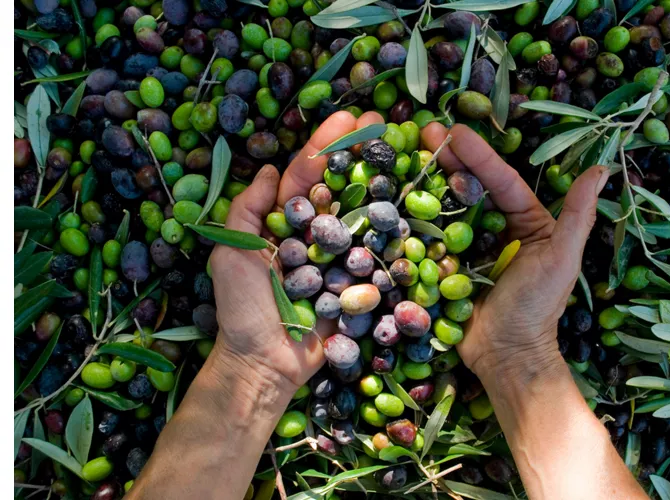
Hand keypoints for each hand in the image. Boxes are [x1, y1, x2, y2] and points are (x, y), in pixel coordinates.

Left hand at [209, 111, 386, 391]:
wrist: (266, 365)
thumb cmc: (243, 310)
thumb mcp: (230, 254)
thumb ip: (246, 210)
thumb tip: (269, 170)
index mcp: (282, 224)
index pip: (305, 175)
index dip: (326, 145)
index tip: (350, 117)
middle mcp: (312, 234)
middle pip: (339, 186)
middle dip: (360, 153)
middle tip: (385, 122)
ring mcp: (337, 257)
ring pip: (361, 215)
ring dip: (381, 182)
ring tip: (404, 152)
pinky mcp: (357, 283)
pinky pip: (376, 254)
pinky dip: (392, 230)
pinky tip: (411, 204)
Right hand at [420, 123, 609, 391]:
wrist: (505, 354)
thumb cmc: (538, 307)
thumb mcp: (561, 258)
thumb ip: (577, 215)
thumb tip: (600, 169)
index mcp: (527, 222)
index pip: (501, 181)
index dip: (479, 156)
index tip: (455, 132)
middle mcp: (497, 228)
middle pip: (471, 187)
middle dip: (449, 159)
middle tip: (425, 131)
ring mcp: (468, 246)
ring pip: (448, 206)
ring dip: (429, 180)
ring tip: (409, 153)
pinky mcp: (445, 264)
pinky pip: (431, 236)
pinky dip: (416, 216)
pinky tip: (399, 194)